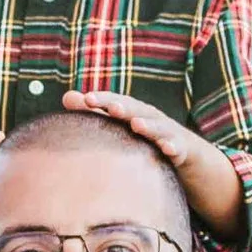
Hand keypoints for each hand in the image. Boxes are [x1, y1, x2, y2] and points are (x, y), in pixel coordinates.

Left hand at [61, 91, 243, 227]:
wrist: (185, 153)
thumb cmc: (144, 137)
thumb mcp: (120, 125)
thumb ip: (95, 113)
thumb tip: (66, 97)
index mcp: (132, 112)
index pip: (115, 103)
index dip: (101, 100)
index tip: (84, 99)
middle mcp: (149, 118)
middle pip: (135, 110)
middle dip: (123, 108)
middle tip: (109, 107)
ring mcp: (166, 133)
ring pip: (156, 127)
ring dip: (147, 125)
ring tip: (136, 125)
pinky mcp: (180, 150)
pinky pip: (176, 148)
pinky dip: (172, 146)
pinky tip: (167, 149)